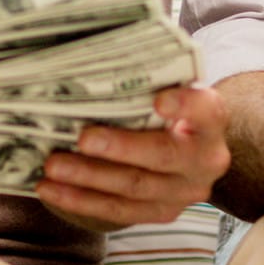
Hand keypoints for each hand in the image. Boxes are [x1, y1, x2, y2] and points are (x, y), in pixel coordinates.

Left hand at [37, 84, 231, 230]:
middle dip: (119, 148)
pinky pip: (118, 211)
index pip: (205, 110)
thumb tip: (96, 51)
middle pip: (163, 155)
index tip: (158, 99)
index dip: (184, 105)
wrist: (189, 148)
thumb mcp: (170, 87)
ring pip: (134, 188)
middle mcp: (206, 160)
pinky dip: (81, 200)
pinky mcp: (162, 213)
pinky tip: (51, 189)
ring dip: (89, 178)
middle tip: (82, 138)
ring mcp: (185, 192)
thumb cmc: (169, 108)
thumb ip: (147, 78)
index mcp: (212, 121)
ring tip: (54, 166)